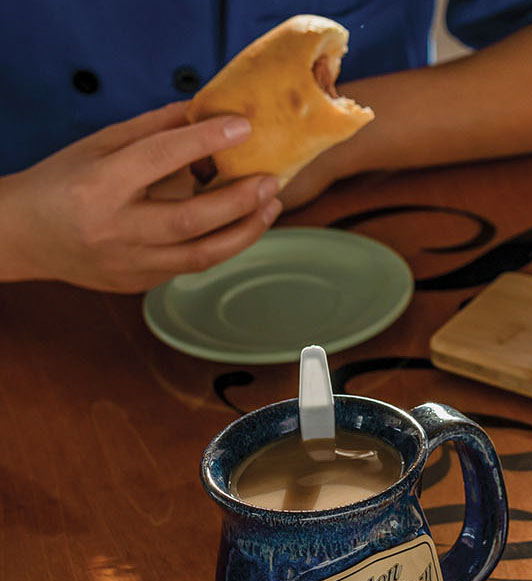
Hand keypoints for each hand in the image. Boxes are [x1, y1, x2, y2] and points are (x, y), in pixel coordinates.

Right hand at [0, 102, 282, 292]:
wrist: (23, 237)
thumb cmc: (61, 183)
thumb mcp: (97, 145)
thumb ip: (152, 130)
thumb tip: (203, 110)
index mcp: (98, 186)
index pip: (157, 158)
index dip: (204, 141)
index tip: (242, 127)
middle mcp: (115, 230)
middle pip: (190, 220)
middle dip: (238, 201)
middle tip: (271, 181)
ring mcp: (128, 263)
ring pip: (201, 255)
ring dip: (245, 232)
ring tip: (270, 206)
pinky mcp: (139, 284)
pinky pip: (191, 266)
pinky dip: (222, 245)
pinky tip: (241, 226)